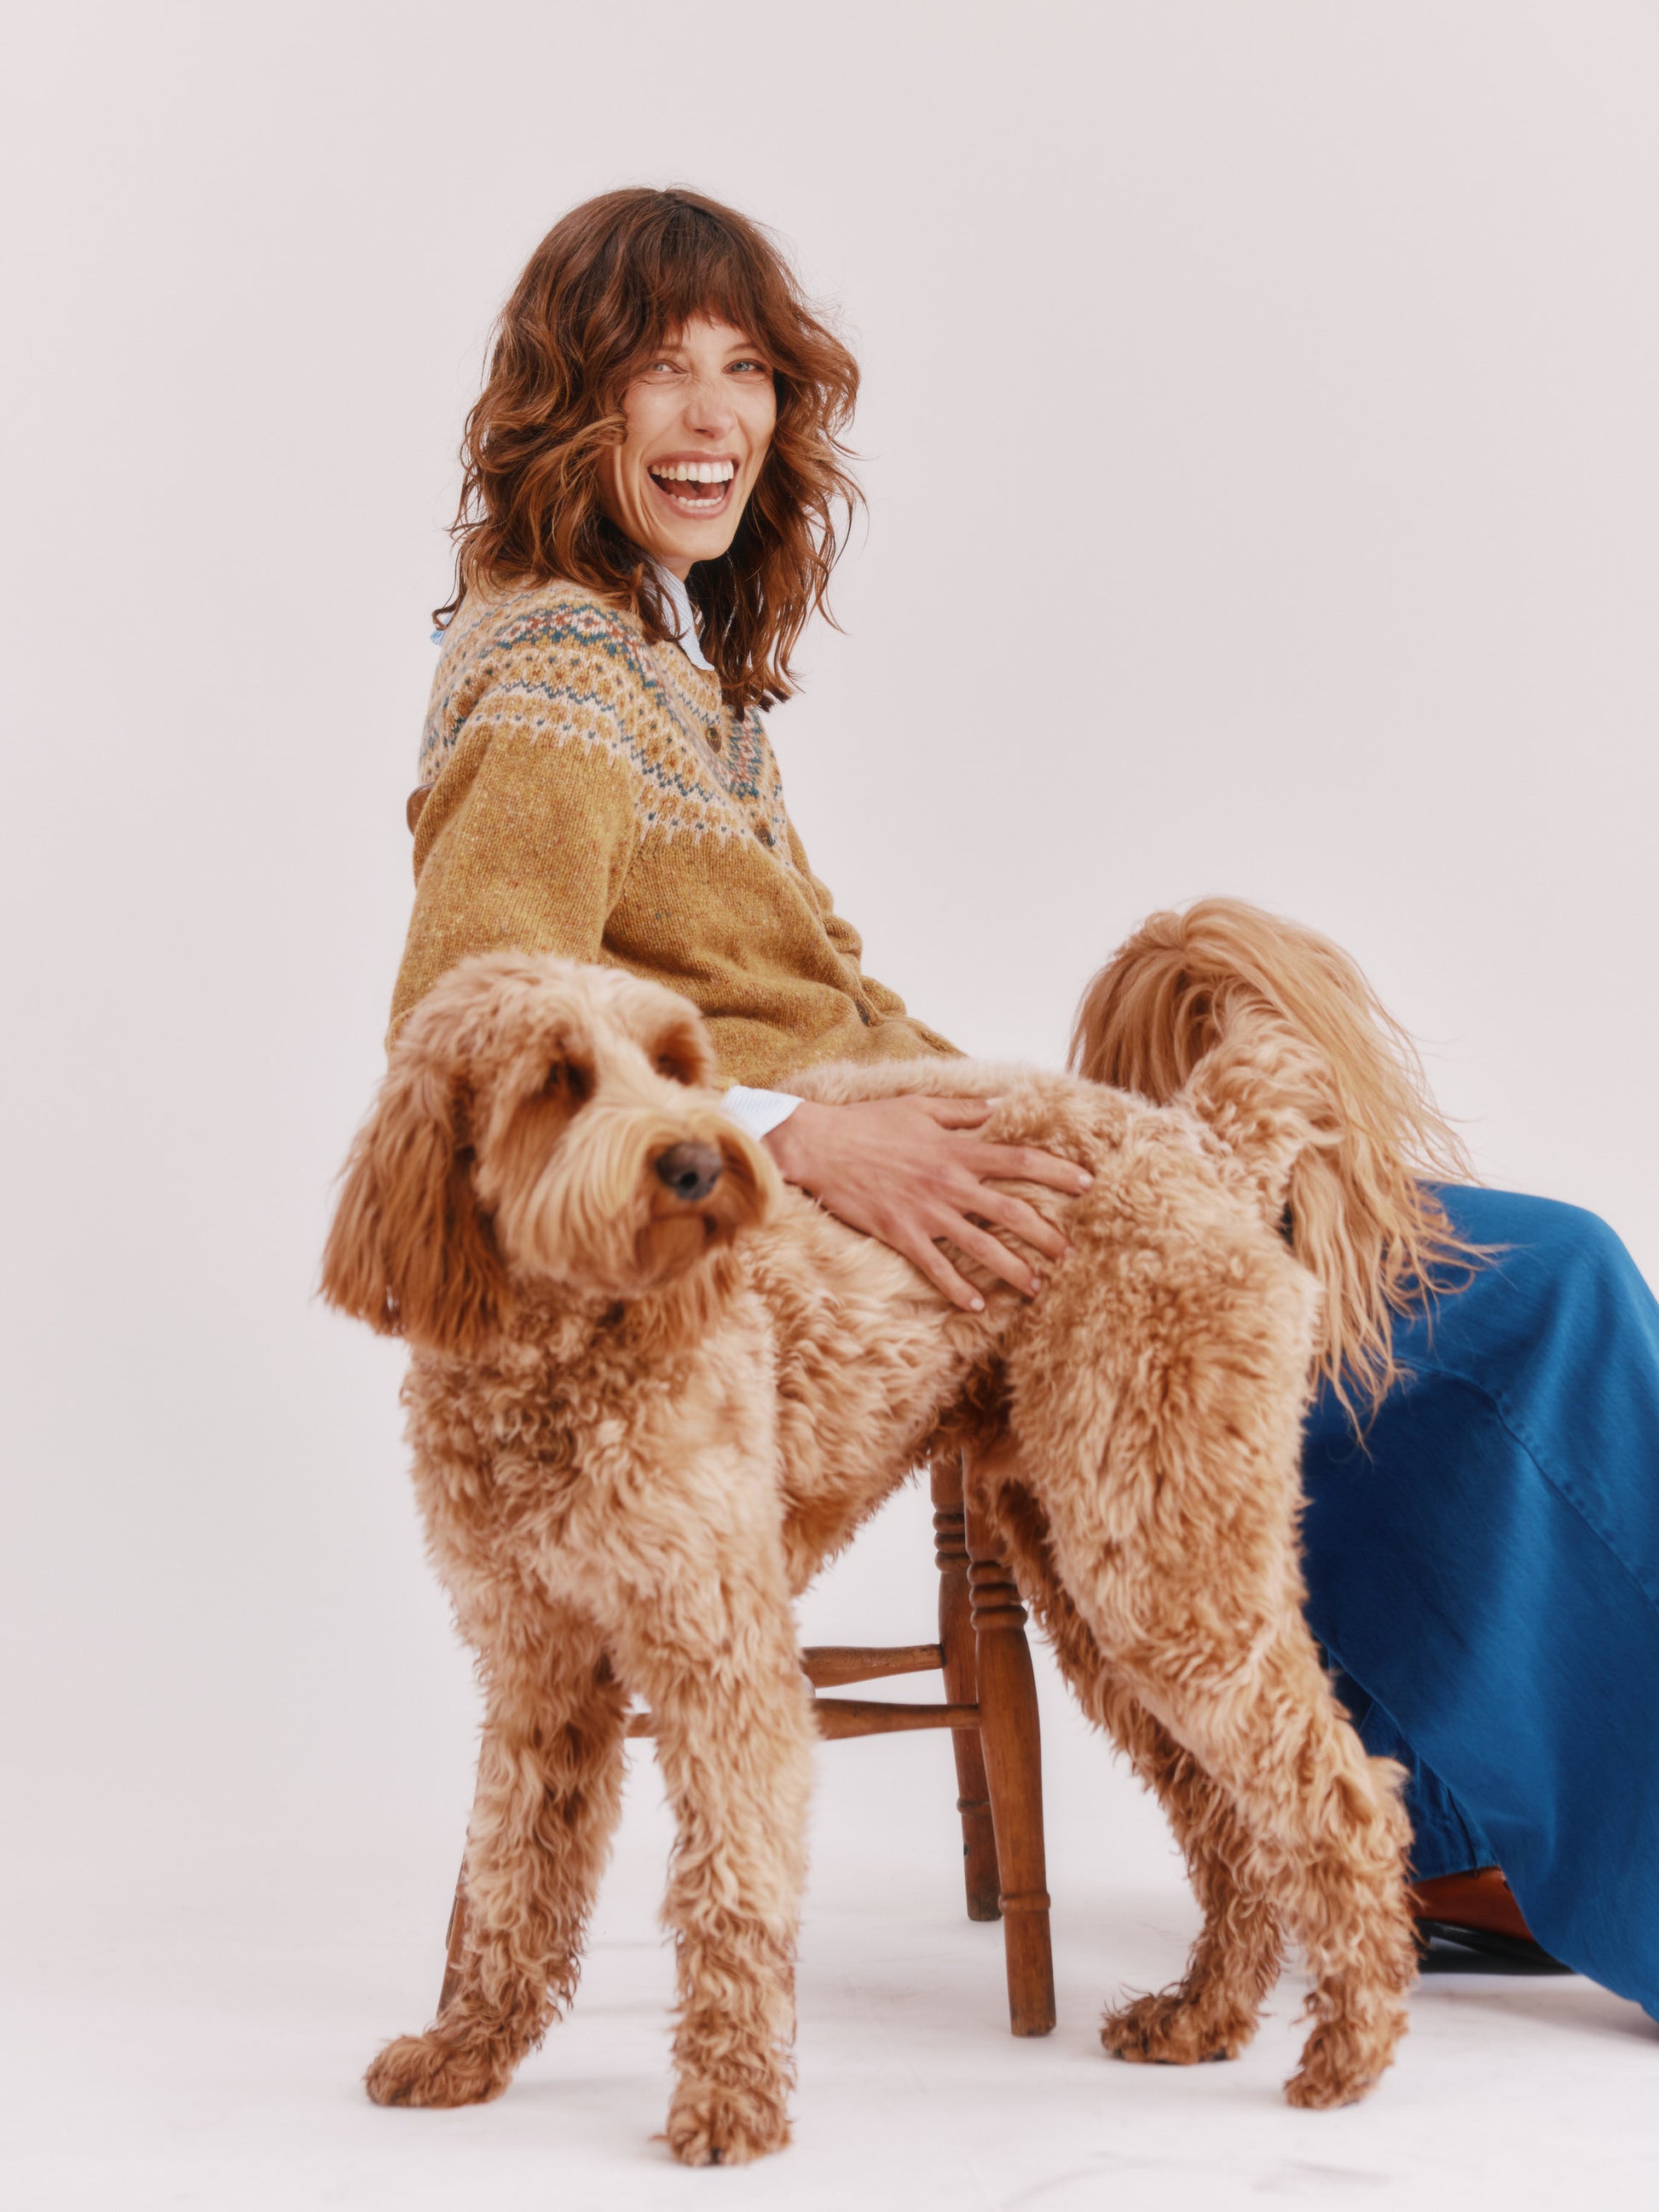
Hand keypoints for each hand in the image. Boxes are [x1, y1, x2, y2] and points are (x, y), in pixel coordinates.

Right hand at [763, 1095, 1091, 1312]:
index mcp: (957, 1149)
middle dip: (1046, 1234)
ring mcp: (927, 1212)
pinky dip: (957, 1289)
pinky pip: (937, 1268)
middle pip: (1012, 1211)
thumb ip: (963, 1110)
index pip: (1020, 1160)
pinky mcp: (902, 1234)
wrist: (820, 1146)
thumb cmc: (868, 1122)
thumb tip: (999, 1105)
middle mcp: (950, 1183)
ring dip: (1013, 1270)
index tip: (1087, 1182)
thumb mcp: (920, 1106)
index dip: (1058, 1171)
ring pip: (982, 1247)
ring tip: (1036, 1287)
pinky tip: (976, 1305)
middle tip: (1070, 1252)